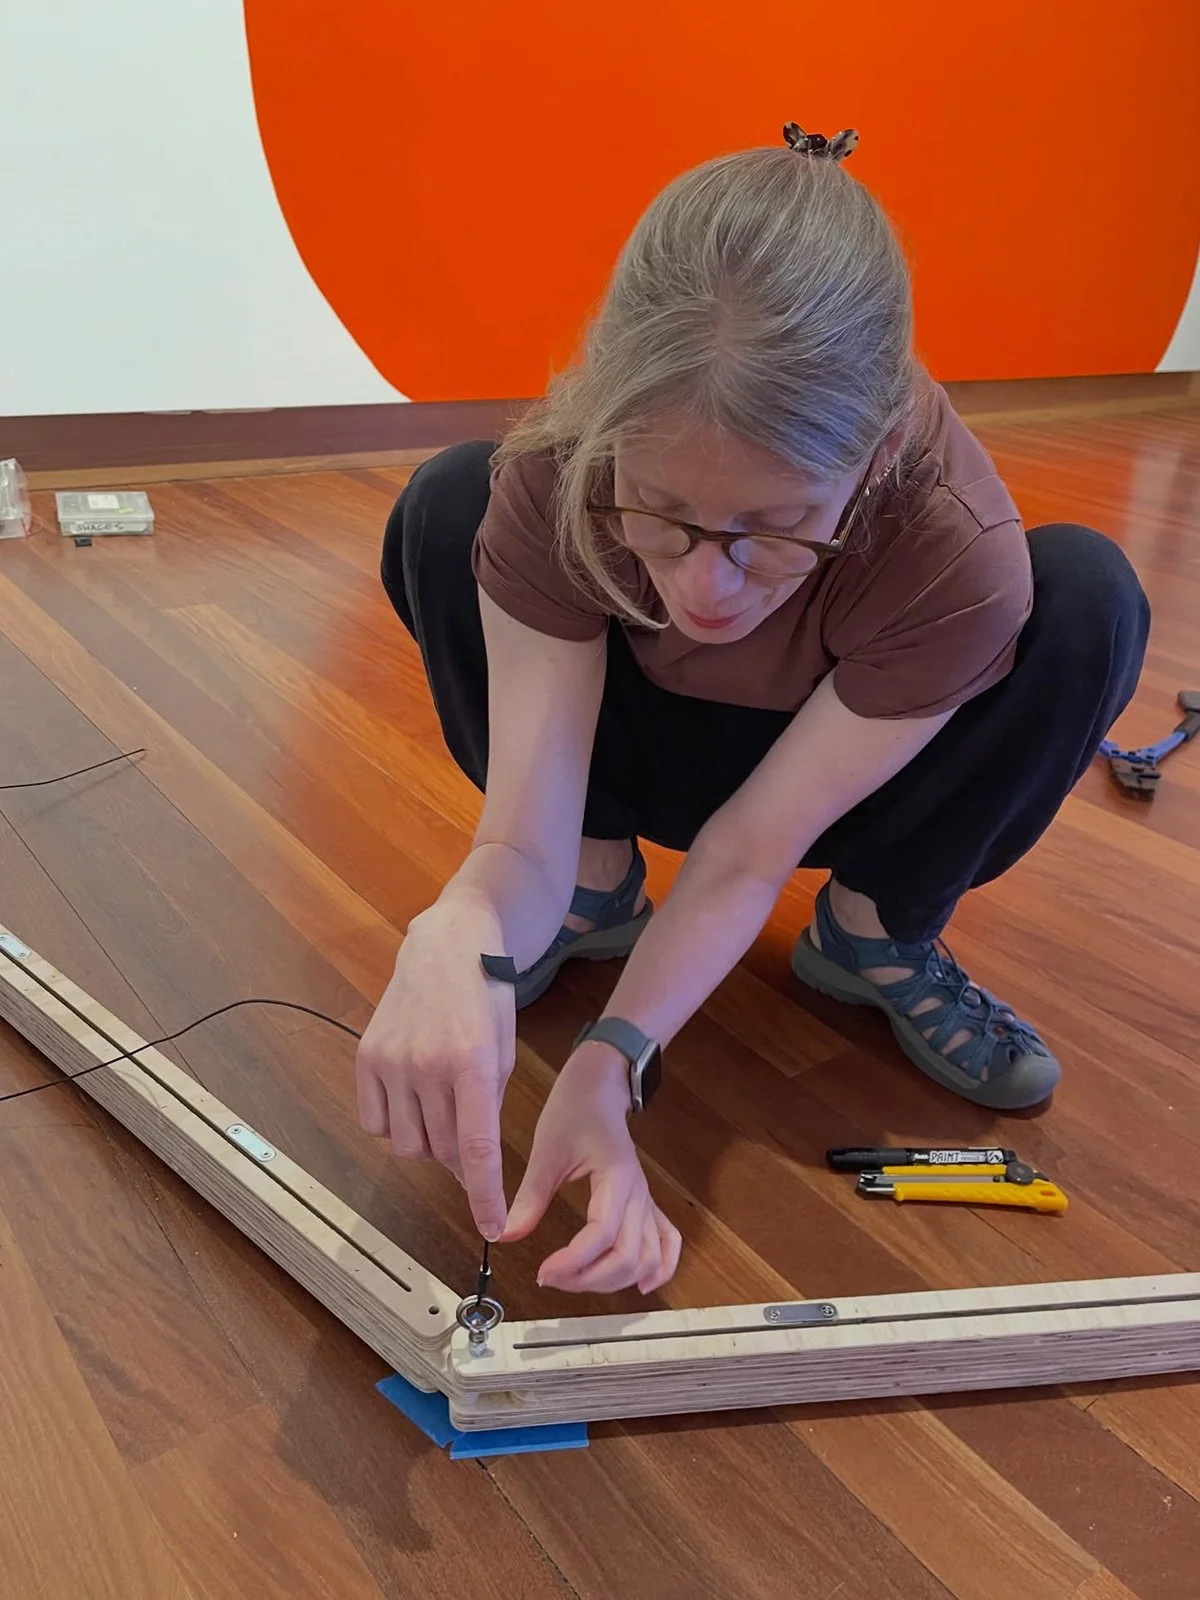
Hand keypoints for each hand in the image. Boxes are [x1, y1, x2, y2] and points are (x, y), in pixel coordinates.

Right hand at [356, 902, 514, 1239]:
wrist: (447, 947)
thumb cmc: (486, 1000)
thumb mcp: (503, 1052)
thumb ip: (488, 1109)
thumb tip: (473, 1169)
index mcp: (473, 1064)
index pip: (477, 1150)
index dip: (484, 1197)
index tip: (492, 1228)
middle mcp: (428, 1065)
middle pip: (442, 1151)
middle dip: (459, 1159)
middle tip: (468, 1137)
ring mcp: (392, 1061)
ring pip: (407, 1144)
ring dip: (427, 1142)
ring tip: (440, 1108)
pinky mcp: (366, 1058)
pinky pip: (375, 1124)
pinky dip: (394, 1125)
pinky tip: (410, 1099)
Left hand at [501, 1045, 681, 1293]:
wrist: (600, 1085)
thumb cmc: (574, 1110)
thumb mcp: (546, 1152)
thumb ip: (530, 1198)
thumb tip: (506, 1235)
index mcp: (615, 1178)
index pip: (601, 1235)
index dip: (572, 1262)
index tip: (542, 1272)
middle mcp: (638, 1194)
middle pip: (628, 1256)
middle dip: (589, 1279)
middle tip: (552, 1278)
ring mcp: (646, 1199)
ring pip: (648, 1257)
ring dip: (616, 1281)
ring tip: (578, 1281)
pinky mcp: (646, 1202)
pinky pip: (667, 1241)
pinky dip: (661, 1268)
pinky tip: (643, 1285)